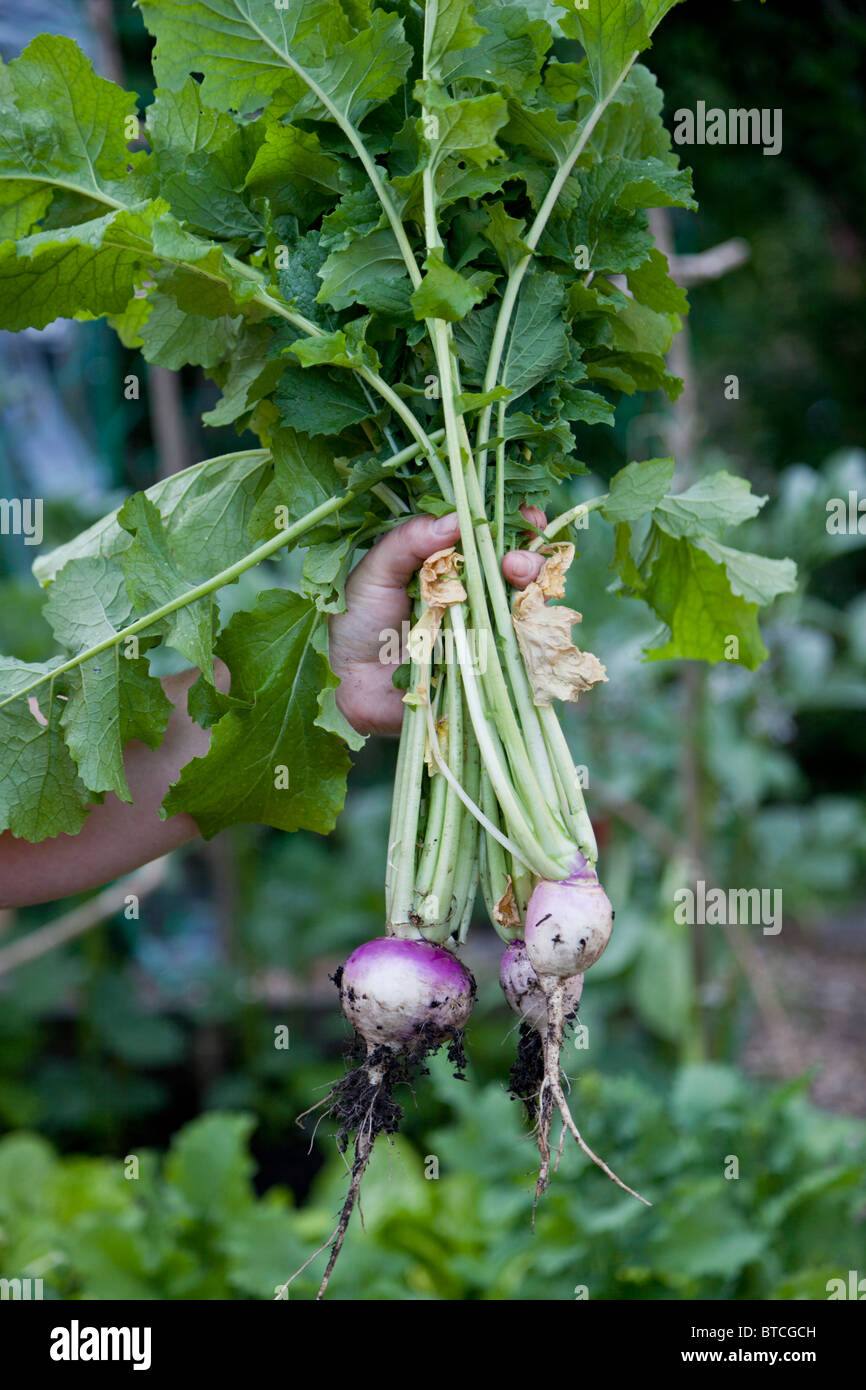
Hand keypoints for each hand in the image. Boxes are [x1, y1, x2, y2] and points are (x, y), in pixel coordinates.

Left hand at [329, 509, 545, 735]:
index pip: (496, 540)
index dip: (517, 525)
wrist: (353, 684)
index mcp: (453, 566)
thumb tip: (455, 519)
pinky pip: (523, 651)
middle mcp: (478, 596)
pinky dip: (532, 634)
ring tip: (515, 577)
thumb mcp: (376, 572)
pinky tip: (523, 621)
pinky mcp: (491, 668)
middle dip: (529, 559)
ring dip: (534, 590)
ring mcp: (488, 632)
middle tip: (513, 560)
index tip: (528, 514)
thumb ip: (409, 542)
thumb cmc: (359, 622)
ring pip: (531, 608)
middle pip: (523, 572)